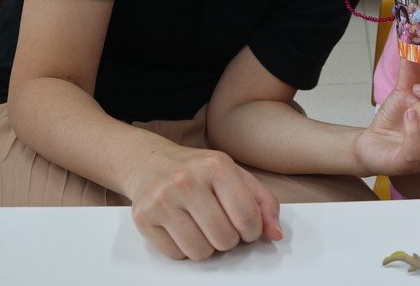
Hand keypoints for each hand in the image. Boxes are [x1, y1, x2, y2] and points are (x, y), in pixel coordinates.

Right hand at [129, 144, 282, 260]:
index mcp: (216, 165)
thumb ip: (262, 202)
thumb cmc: (199, 172)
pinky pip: (176, 255)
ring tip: (202, 227)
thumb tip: (276, 234)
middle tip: (221, 225)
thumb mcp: (235, 175)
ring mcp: (162, 199)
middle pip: (224, 239)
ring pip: (200, 252)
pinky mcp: (143, 217)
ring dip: (207, 247)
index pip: (247, 216)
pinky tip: (182, 229)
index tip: (247, 228)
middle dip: (229, 239)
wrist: (151, 163)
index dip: (252, 231)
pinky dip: (184, 249)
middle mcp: (186, 180)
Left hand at [357, 52, 419, 175]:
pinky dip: (413, 130)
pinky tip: (407, 116)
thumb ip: (411, 71)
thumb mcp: (403, 91)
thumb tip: (412, 42)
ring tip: (409, 107)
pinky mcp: (410, 164)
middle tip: (416, 89)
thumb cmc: (394, 120)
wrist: (370, 144)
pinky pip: (418, 151)